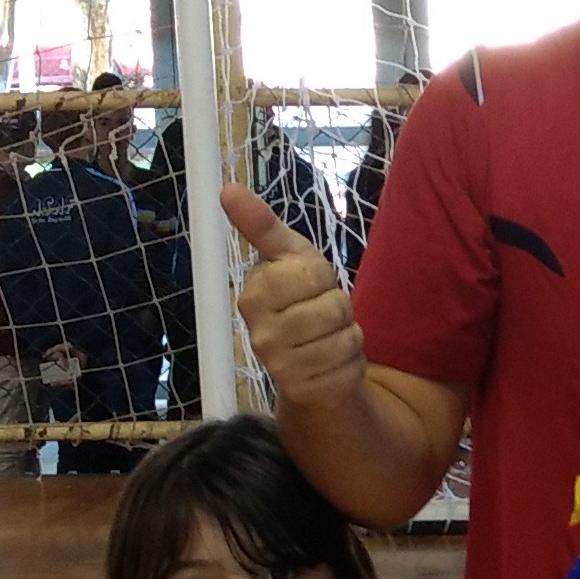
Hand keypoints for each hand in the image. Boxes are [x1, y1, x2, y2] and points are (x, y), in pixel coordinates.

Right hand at [222, 185, 366, 410]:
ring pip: (344, 333)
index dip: (321, 276)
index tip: (308, 284)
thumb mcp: (288, 260)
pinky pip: (350, 362)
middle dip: (339, 306)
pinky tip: (333, 362)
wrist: (310, 369)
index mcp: (253, 295)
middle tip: (320, 314)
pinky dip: (352, 359)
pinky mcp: (304, 390)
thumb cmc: (300, 303)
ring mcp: (280, 365)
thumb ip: (261, 226)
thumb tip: (227, 188)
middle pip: (332, 304)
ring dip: (347, 333)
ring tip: (327, 338)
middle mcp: (259, 333)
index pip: (311, 272)